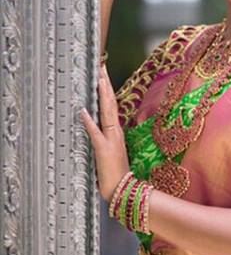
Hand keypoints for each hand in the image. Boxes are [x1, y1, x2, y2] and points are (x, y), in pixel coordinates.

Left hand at [79, 64, 129, 201]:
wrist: (123, 188)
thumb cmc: (116, 172)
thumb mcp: (110, 151)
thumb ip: (103, 137)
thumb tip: (93, 123)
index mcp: (116, 131)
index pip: (111, 105)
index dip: (107, 89)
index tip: (102, 73)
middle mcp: (115, 131)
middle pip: (110, 103)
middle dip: (105, 84)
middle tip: (101, 66)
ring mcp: (110, 139)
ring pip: (107, 112)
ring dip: (102, 95)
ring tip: (99, 78)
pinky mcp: (103, 149)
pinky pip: (95, 132)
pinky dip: (89, 121)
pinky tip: (83, 110)